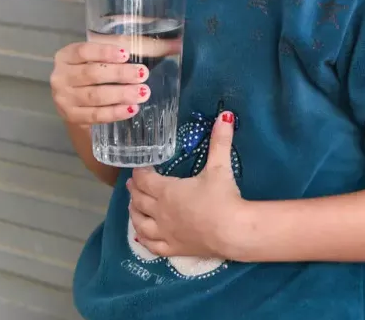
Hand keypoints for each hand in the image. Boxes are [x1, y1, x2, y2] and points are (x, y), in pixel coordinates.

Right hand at [49, 35, 167, 124]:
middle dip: (119, 74)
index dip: (104, 52)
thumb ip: (137, 48)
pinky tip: (131, 109)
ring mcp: (63, 99)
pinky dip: (114, 113)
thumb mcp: (109, 58)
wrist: (80, 102)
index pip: (83, 50)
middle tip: (143, 74)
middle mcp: (60, 76)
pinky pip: (95, 116)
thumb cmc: (99, 73)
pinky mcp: (71, 117)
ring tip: (143, 93)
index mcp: (66, 55)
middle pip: (91, 74)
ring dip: (120, 94)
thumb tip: (176, 44)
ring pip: (94, 96)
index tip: (127, 53)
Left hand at [127, 112, 244, 259]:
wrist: (232, 231)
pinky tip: (142, 236)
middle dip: (134, 190)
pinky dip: (143, 239)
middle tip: (132, 184)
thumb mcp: (220, 166)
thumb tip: (225, 115)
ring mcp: (165, 232)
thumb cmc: (223, 197)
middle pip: (139, 200)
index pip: (145, 180)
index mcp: (167, 191)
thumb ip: (220, 141)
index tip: (140, 167)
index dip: (140, 172)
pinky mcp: (173, 248)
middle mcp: (160, 212)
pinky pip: (152, 245)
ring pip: (140, 223)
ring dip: (134, 213)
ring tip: (133, 206)